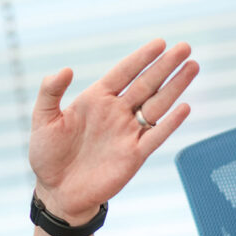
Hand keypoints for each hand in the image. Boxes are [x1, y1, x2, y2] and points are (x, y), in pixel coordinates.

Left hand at [29, 39, 197, 222]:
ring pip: (157, 105)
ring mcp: (127, 132)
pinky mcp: (134, 155)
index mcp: (96, 99)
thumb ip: (50, 92)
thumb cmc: (47, 155)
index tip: (160, 42)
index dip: (141, 58)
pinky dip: (170, 123)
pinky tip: (184, 107)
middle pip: (146, 84)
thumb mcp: (43, 120)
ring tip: (192, 67)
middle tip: (185, 47)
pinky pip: (156, 136)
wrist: (57, 192)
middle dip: (165, 66)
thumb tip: (65, 69)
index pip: (124, 73)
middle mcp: (116, 112)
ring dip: (175, 87)